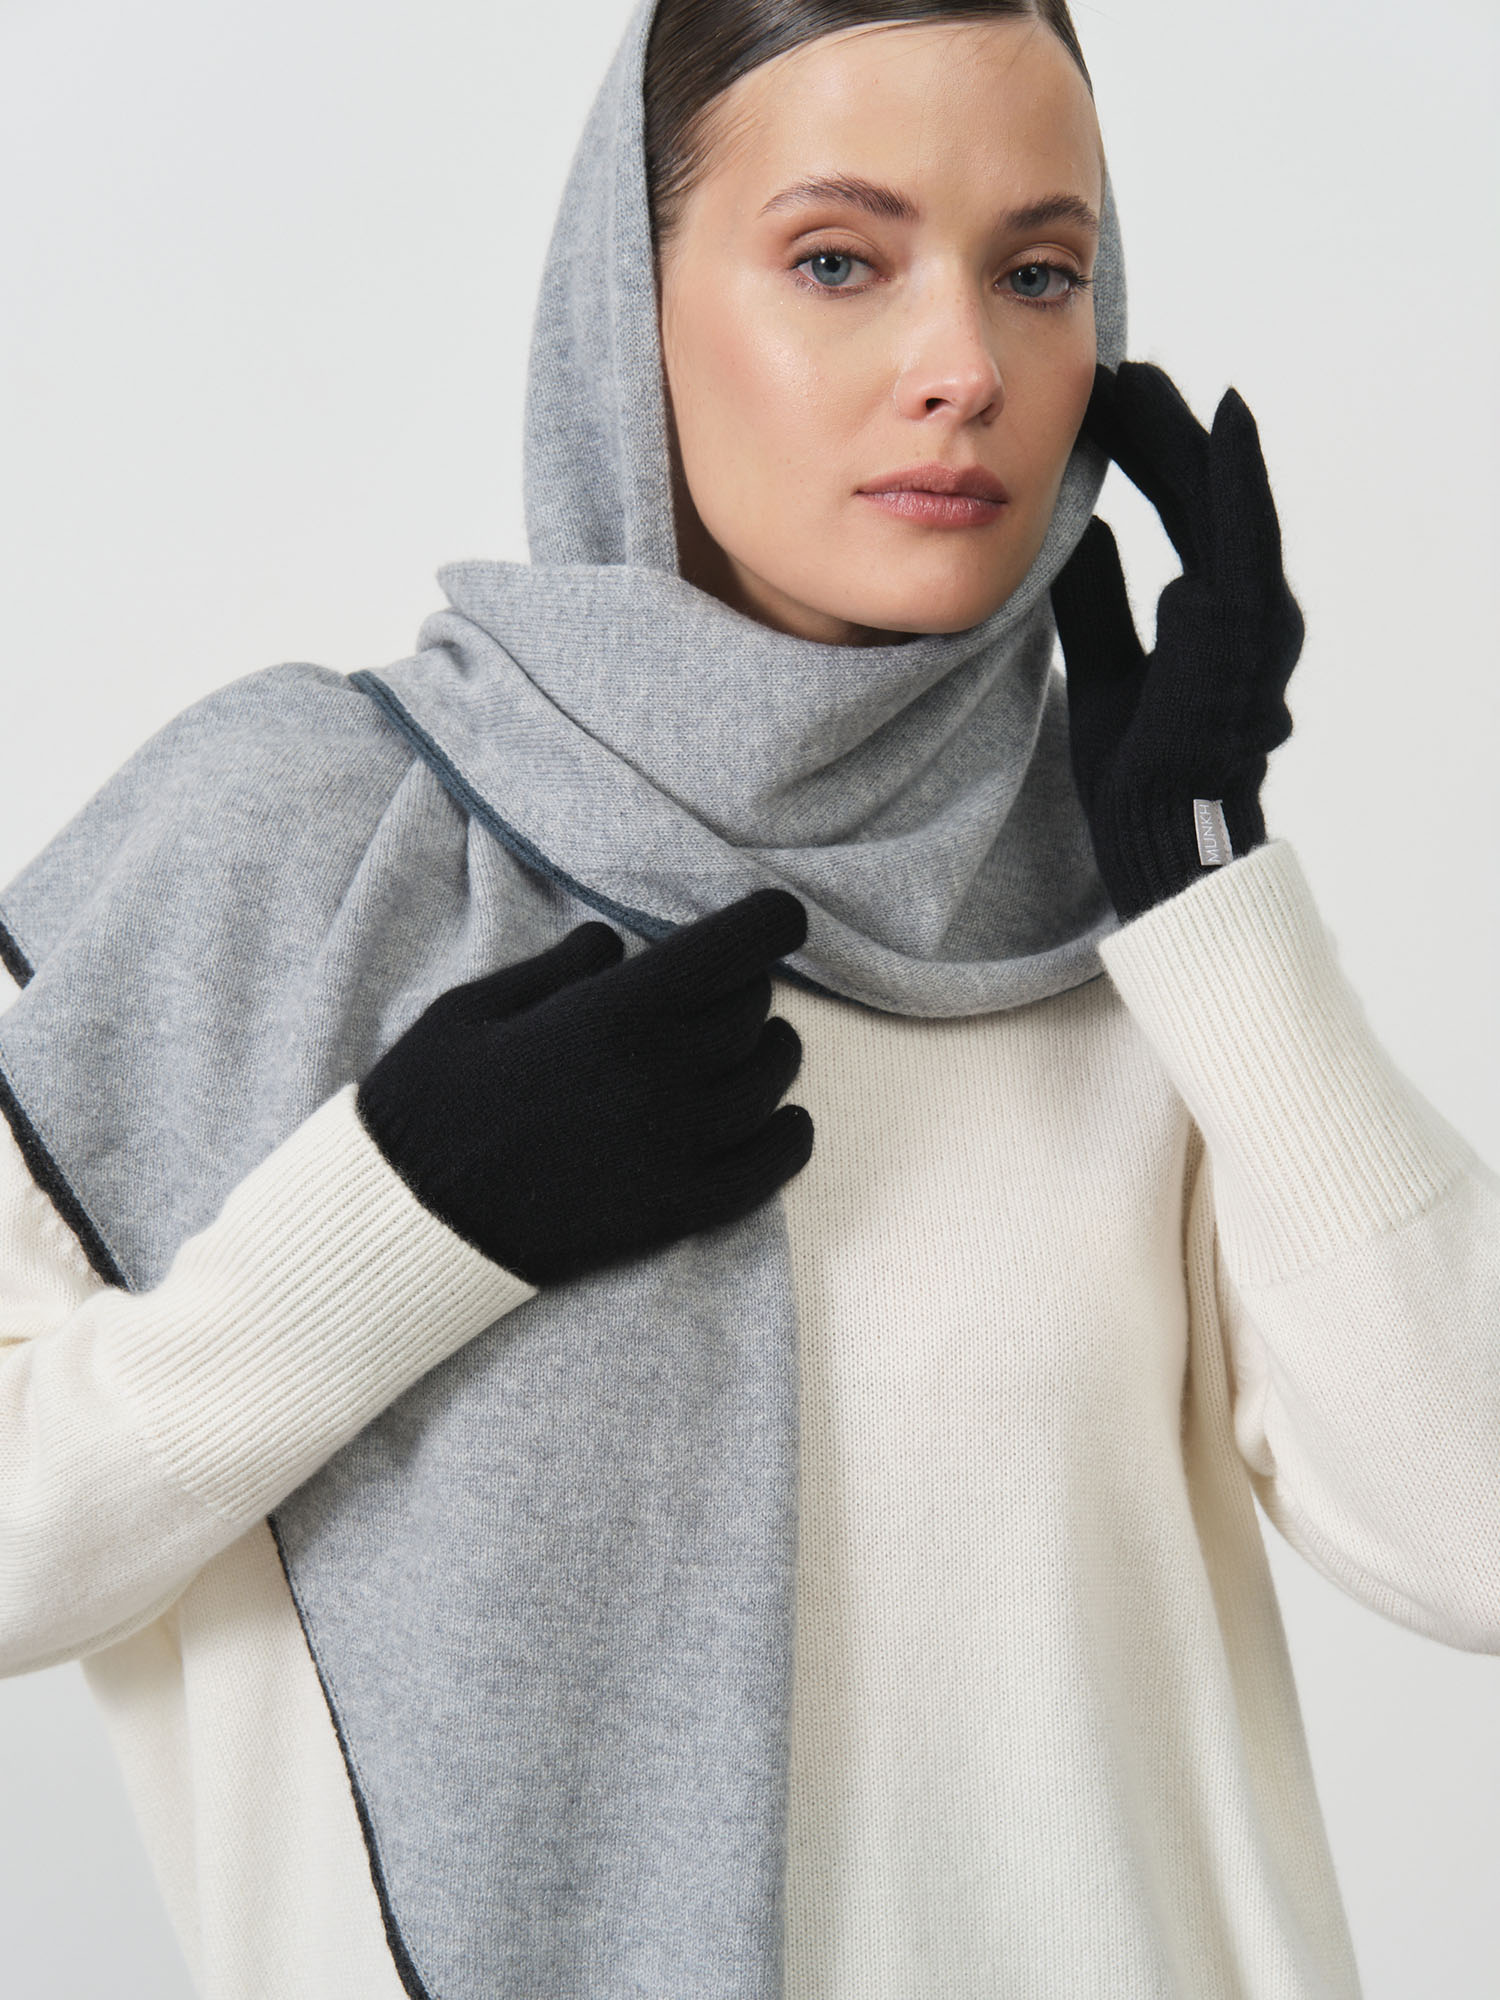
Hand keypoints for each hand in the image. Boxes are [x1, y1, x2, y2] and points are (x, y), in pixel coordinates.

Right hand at [356, 889, 813, 1285]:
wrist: (404, 1223)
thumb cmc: (427, 1103)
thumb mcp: (474, 1008)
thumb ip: (557, 970)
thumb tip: (614, 943)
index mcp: (612, 1013)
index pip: (732, 949)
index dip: (770, 923)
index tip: (780, 916)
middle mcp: (659, 1076)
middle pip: (749, 1012)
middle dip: (747, 987)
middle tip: (728, 985)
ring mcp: (673, 1148)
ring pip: (768, 1084)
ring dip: (771, 1054)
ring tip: (758, 1044)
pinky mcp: (673, 1211)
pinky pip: (765, 1171)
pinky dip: (788, 1139)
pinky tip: (785, 1120)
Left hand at [1049, 360, 1303, 920]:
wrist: (1156, 838)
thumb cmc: (1139, 760)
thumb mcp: (1100, 661)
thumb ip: (1096, 598)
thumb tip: (1078, 527)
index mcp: (1215, 610)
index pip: (1185, 508)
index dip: (1151, 449)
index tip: (1112, 396)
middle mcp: (1250, 614)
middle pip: (1209, 499)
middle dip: (1170, 431)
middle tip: (1127, 369)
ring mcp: (1253, 636)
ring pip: (1230, 519)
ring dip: (1192, 450)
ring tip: (1158, 392)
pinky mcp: (1240, 657)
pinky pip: (1238, 562)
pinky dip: (1231, 501)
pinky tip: (1212, 448)